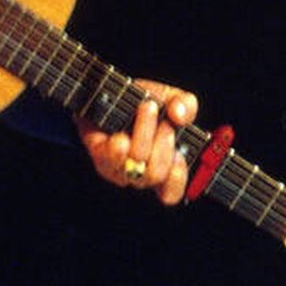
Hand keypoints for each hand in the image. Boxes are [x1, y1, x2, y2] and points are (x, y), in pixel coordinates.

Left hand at [77, 80, 198, 206]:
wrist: (108, 93)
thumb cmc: (143, 103)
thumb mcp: (170, 99)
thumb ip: (185, 105)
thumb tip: (180, 115)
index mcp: (164, 166)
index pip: (170, 193)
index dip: (176, 180)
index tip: (178, 156)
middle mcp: (140, 173)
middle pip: (155, 175)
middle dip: (163, 145)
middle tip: (164, 119)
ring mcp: (119, 168)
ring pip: (134, 166)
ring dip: (144, 135)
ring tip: (147, 108)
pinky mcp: (101, 158)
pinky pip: (111, 161)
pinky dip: (118, 149)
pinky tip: (122, 135)